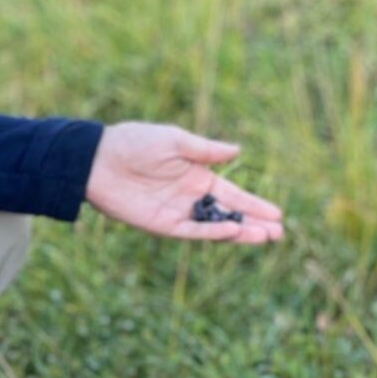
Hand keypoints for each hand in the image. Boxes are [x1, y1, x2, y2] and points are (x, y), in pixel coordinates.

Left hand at [83, 121, 283, 243]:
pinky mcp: (160, 224)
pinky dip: (211, 232)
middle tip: (278, 233)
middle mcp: (189, 197)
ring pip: (214, 227)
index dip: (253, 204)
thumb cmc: (134, 143)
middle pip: (228, 214)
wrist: (98, 159)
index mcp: (196, 175)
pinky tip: (232, 230)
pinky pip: (191, 231)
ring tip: (264, 237)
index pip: (232, 194)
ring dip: (238, 233)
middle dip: (253, 223)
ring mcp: (176, 212)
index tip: (277, 214)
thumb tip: (237, 151)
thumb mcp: (175, 140)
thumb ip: (205, 150)